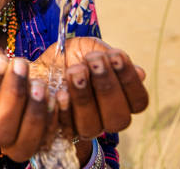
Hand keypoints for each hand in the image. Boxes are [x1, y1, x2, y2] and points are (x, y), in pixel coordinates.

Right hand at [0, 35, 55, 164]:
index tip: (0, 61)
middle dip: (13, 96)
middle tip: (21, 65)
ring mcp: (10, 140)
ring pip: (22, 144)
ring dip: (35, 112)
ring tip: (39, 82)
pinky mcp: (33, 140)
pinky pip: (45, 139)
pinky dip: (53, 119)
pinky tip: (55, 95)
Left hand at [34, 37, 148, 139]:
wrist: (38, 63)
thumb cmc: (70, 56)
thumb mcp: (89, 48)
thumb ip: (110, 58)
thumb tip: (140, 73)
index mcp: (122, 100)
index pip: (138, 102)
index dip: (129, 80)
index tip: (115, 56)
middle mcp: (107, 118)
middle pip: (119, 118)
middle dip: (107, 87)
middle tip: (94, 62)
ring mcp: (85, 127)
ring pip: (92, 126)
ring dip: (85, 97)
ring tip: (75, 70)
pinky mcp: (61, 130)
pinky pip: (66, 129)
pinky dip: (64, 109)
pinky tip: (59, 91)